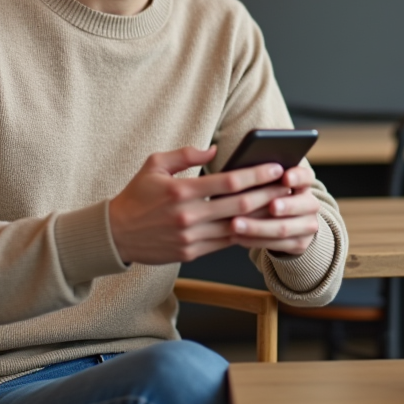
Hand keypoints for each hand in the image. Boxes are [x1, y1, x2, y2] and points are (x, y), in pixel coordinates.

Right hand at [108, 145, 291, 264]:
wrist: (115, 234)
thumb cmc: (137, 195)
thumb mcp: (154, 165)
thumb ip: (185, 155)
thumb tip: (215, 150)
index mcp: (181, 191)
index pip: (228, 182)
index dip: (256, 175)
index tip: (275, 167)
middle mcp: (188, 216)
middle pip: (239, 206)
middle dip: (268, 195)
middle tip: (288, 185)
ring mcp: (191, 238)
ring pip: (237, 227)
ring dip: (262, 217)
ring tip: (282, 206)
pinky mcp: (191, 253)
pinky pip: (225, 243)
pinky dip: (245, 234)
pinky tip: (261, 225)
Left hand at [229, 162, 320, 255]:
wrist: (287, 220)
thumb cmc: (268, 193)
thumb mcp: (270, 181)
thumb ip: (262, 176)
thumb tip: (240, 170)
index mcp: (304, 183)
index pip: (306, 176)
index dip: (297, 177)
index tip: (285, 177)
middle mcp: (311, 204)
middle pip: (301, 205)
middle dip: (285, 206)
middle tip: (271, 206)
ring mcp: (308, 225)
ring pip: (284, 228)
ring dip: (257, 227)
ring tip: (235, 225)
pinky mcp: (299, 244)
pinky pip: (276, 244)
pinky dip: (253, 240)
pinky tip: (235, 237)